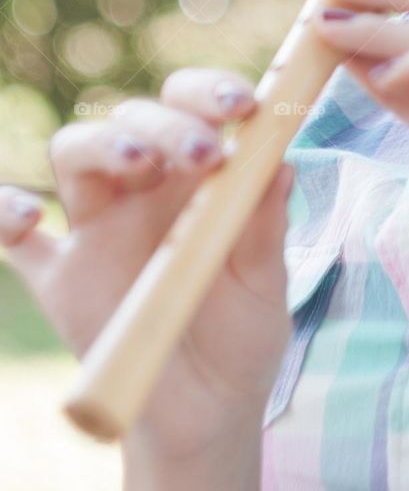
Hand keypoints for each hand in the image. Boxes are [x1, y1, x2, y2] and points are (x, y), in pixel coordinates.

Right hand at [0, 68, 294, 461]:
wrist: (206, 415)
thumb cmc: (242, 335)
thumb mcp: (265, 284)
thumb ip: (265, 226)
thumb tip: (282, 162)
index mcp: (200, 174)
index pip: (192, 105)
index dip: (210, 92)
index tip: (243, 107)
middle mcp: (145, 187)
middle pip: (136, 119)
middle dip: (169, 123)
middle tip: (205, 155)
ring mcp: (98, 228)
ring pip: (77, 151)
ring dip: (105, 143)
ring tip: (140, 163)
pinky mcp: (61, 279)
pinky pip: (15, 238)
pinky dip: (5, 212)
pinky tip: (25, 218)